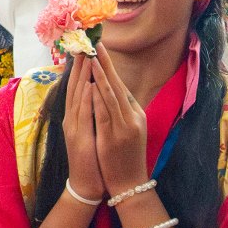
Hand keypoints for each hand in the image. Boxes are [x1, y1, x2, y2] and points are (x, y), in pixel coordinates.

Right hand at [59, 55, 107, 204]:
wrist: (86, 184)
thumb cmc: (90, 158)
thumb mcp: (90, 131)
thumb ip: (91, 113)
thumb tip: (96, 94)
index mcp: (75, 116)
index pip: (78, 86)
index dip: (81, 67)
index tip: (86, 48)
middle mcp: (71, 118)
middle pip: (75, 87)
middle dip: (79, 65)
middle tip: (84, 43)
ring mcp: (74, 128)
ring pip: (78, 97)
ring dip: (82, 76)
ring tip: (86, 56)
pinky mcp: (79, 138)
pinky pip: (84, 115)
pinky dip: (87, 100)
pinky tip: (90, 86)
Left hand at [85, 49, 151, 194]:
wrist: (130, 184)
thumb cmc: (127, 158)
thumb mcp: (131, 131)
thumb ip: (124, 112)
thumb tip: (115, 93)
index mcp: (135, 114)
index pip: (119, 85)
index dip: (109, 66)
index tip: (100, 48)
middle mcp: (131, 117)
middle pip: (116, 85)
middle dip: (105, 63)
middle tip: (95, 43)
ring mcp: (123, 127)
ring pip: (110, 96)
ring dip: (101, 75)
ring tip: (92, 58)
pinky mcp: (113, 138)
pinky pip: (104, 113)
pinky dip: (98, 98)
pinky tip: (92, 85)